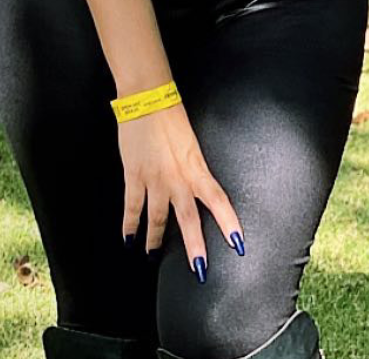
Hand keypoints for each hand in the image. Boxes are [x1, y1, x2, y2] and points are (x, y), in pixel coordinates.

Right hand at [120, 103, 242, 277]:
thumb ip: (194, 169)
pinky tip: (129, 239)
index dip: (229, 223)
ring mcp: (155, 179)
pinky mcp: (134, 175)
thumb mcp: (191, 145)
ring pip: (159, 218)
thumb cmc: (172, 118)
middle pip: (190, 219)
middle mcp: (178, 177)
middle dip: (195, 246)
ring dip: (156, 240)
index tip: (239, 243)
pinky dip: (130, 225)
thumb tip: (198, 188)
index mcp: (197, 167)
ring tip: (154, 256)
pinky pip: (132, 207)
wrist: (148, 99)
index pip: (219, 200)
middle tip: (200, 270)